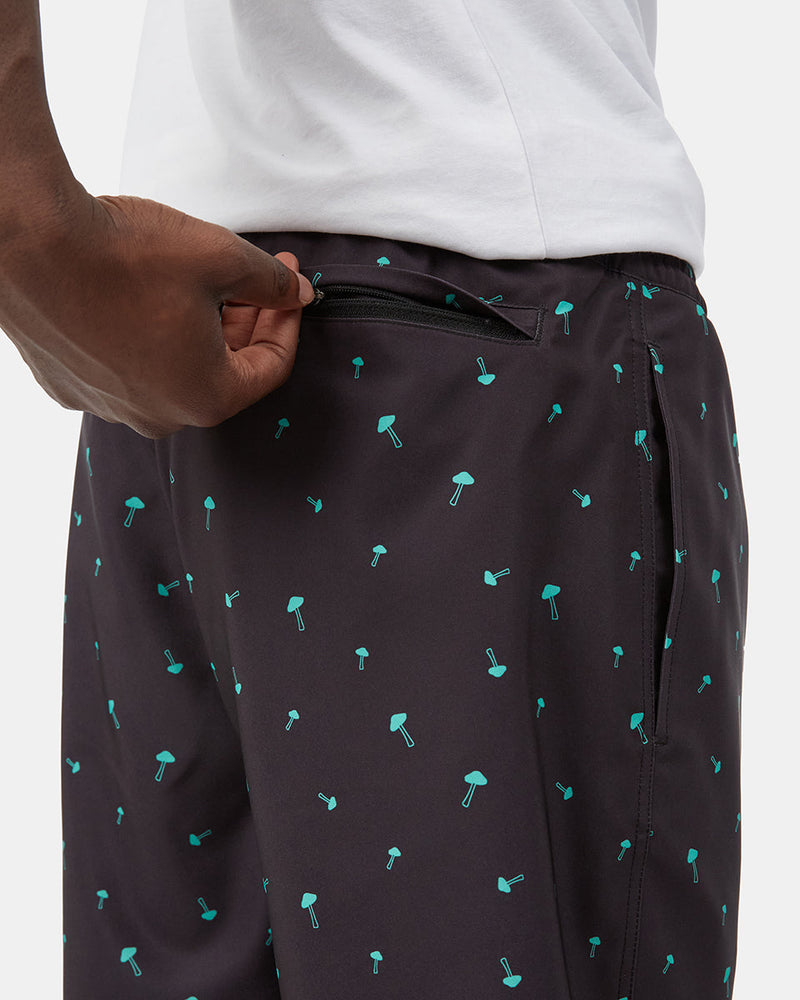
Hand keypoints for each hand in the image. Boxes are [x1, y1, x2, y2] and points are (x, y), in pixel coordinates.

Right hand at [0, 192, 315, 438]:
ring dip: (197, 331)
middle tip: (259, 280)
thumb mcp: (221, 258)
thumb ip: (270, 283)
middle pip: (223, 372)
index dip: (288, 322)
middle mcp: (158, 416)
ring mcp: (108, 405)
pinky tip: (145, 299)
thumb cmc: (124, 254)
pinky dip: (146, 337)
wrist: (28, 240)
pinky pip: (124, 366)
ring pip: (173, 369)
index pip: (271, 368)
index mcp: (205, 398)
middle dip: (247, 323)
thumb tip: (296, 293)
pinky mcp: (69, 384)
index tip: (291, 288)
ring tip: (204, 283)